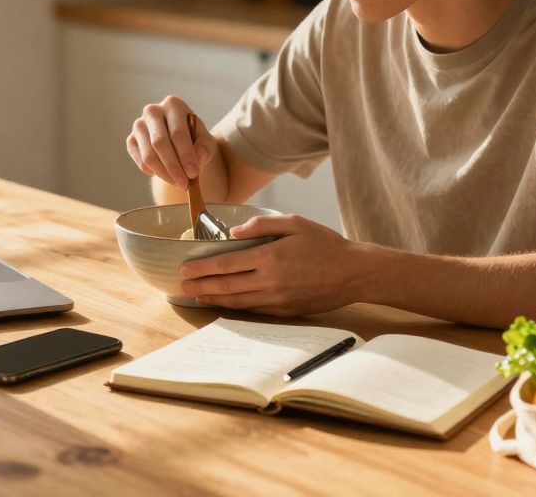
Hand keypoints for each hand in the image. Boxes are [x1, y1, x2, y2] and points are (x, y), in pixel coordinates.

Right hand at [126, 95, 217, 188]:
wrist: (179, 141)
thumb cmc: (194, 138)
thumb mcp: (206, 141)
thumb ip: (205, 148)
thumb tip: (198, 158)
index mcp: (173, 105)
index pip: (177, 132)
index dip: (185, 155)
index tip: (193, 173)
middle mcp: (152, 111)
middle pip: (159, 143)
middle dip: (173, 167)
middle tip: (184, 183)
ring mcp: (139, 125)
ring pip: (148, 155)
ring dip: (164, 173)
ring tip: (177, 183)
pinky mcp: (131, 140)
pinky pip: (141, 161)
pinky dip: (154, 172)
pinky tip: (165, 174)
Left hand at [178, 214, 367, 315]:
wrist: (353, 272)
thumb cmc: (325, 243)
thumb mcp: (294, 223)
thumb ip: (262, 225)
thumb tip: (234, 233)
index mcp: (270, 257)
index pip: (227, 263)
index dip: (203, 267)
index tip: (185, 268)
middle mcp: (270, 281)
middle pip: (226, 285)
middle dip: (201, 285)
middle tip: (182, 286)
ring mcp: (277, 299)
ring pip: (237, 302)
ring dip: (214, 299)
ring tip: (197, 296)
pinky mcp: (285, 311)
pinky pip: (254, 310)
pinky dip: (235, 307)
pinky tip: (225, 303)